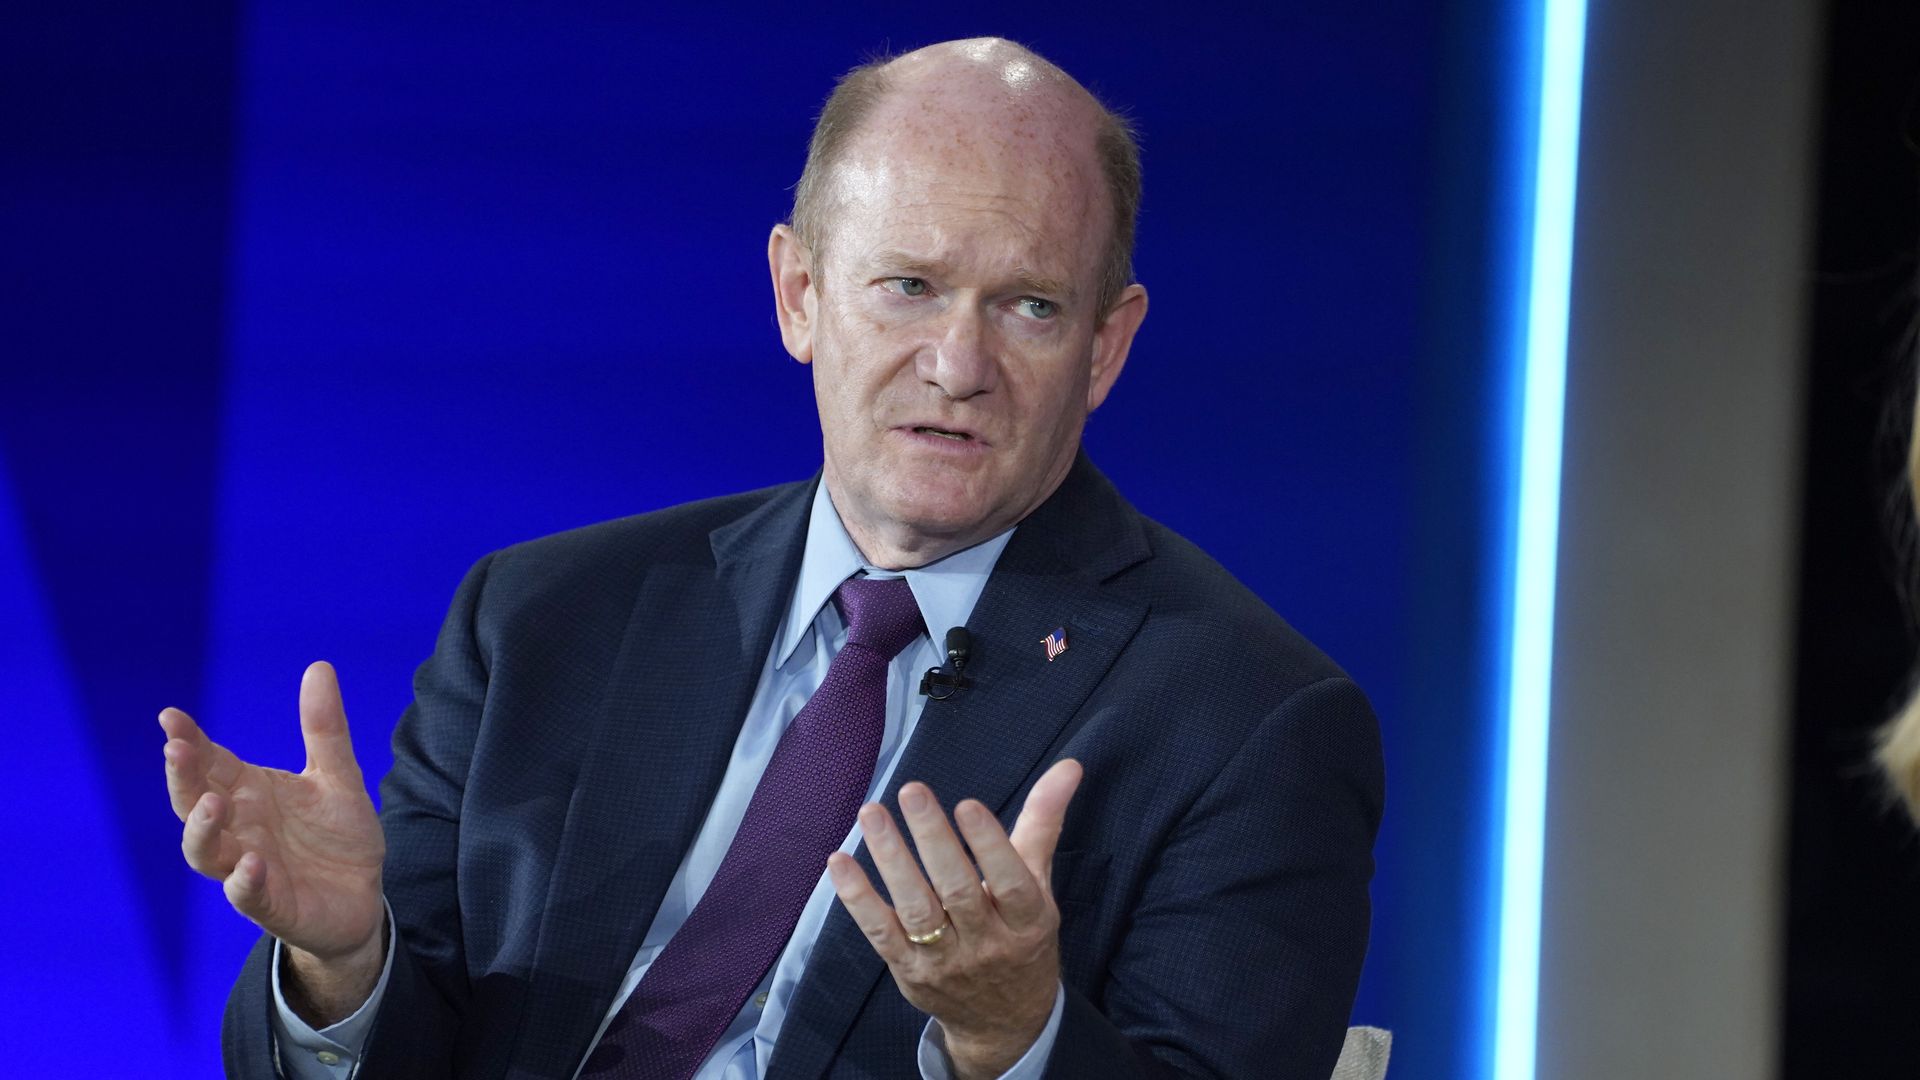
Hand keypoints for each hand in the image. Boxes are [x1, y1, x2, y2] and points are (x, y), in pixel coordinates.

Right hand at [160, 661, 386, 1021]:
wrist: (363, 899)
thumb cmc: (338, 838)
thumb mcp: (338, 776)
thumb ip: (325, 728)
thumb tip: (319, 666)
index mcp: (249, 794)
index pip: (210, 763)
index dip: (188, 742)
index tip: (171, 716)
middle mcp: (239, 829)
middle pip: (193, 803)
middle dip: (182, 778)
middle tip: (176, 749)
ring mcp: (249, 868)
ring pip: (205, 852)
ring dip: (202, 829)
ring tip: (212, 804)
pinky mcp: (272, 905)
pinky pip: (247, 896)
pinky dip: (244, 881)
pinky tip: (251, 863)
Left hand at [828, 758, 1082, 1079]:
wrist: (1004, 1024)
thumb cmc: (1022, 938)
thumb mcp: (1041, 885)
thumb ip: (1043, 823)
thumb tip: (1068, 766)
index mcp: (1027, 921)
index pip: (1011, 883)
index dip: (990, 845)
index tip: (967, 804)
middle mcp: (987, 944)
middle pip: (958, 891)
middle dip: (933, 840)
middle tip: (912, 791)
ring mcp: (945, 961)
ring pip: (916, 910)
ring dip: (891, 860)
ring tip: (871, 813)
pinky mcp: (909, 970)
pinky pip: (881, 932)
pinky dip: (857, 898)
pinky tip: (839, 861)